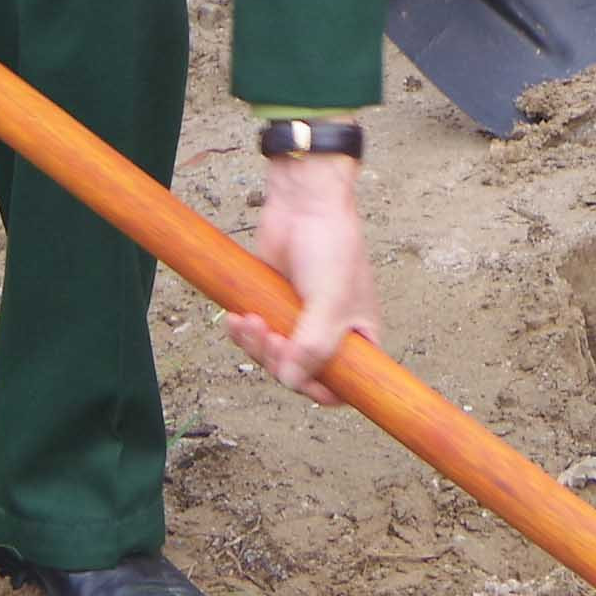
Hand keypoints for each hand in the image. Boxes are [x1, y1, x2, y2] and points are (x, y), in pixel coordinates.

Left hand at [231, 153, 376, 405]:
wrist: (303, 205)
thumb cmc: (332, 247)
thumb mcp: (331, 300)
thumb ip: (314, 345)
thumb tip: (290, 380)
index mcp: (359, 335)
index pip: (346, 384)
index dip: (323, 390)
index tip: (301, 380)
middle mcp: (331, 332)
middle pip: (301, 374)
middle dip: (279, 361)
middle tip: (271, 337)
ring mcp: (300, 321)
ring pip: (274, 358)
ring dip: (257, 346)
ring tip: (249, 321)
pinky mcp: (273, 307)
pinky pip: (256, 337)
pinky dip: (244, 333)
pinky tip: (237, 318)